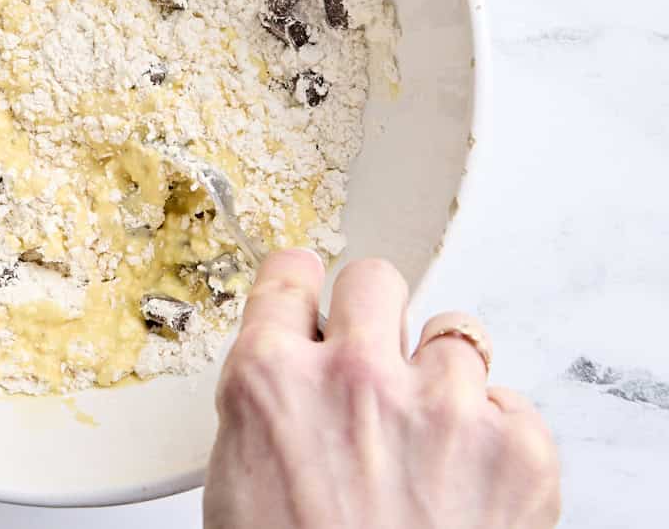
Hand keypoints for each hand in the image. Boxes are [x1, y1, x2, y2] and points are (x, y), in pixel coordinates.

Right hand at [205, 251, 559, 528]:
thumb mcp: (238, 483)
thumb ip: (267, 407)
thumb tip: (289, 373)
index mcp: (271, 380)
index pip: (290, 274)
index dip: (302, 288)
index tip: (312, 297)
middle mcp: (355, 377)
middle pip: (374, 279)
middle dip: (372, 316)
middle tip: (375, 365)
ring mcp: (442, 406)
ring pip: (454, 333)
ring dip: (441, 378)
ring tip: (429, 442)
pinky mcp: (518, 445)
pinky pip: (509, 401)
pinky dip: (493, 434)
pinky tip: (467, 483)